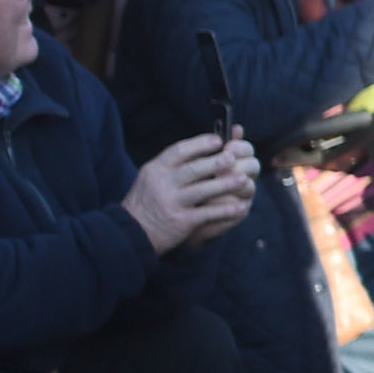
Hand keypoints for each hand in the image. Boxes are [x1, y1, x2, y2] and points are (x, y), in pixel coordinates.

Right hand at [123, 133, 257, 254]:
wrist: (130, 232)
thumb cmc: (147, 201)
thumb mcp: (151, 177)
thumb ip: (174, 164)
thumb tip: (205, 146)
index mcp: (155, 169)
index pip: (179, 150)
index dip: (200, 144)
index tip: (218, 140)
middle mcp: (162, 183)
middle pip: (194, 169)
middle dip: (216, 162)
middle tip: (234, 157)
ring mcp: (171, 202)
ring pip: (203, 189)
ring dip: (226, 184)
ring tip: (243, 179)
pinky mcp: (181, 221)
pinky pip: (208, 213)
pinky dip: (226, 210)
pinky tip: (240, 207)